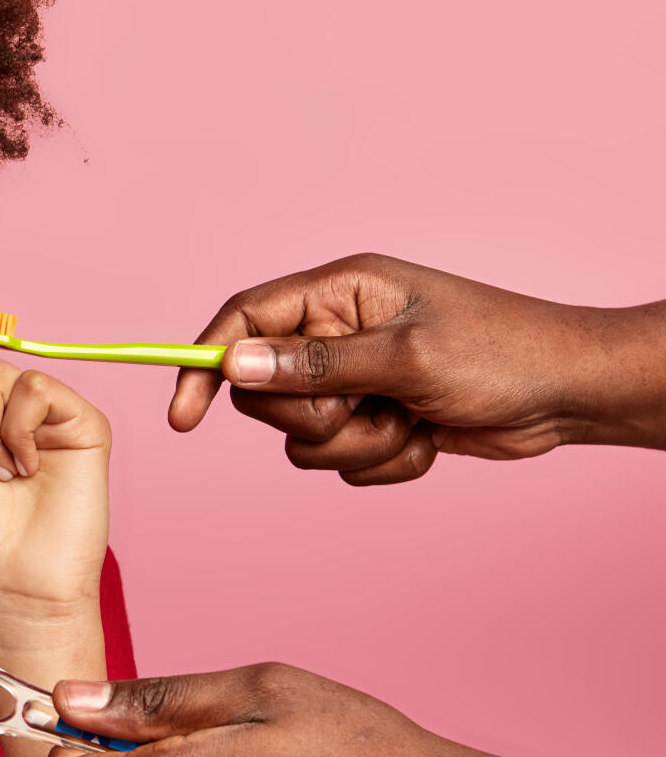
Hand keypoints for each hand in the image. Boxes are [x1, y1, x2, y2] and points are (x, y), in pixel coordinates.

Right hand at [167, 252, 635, 483]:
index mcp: (338, 294)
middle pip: (265, 391)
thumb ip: (315, 364)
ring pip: (302, 438)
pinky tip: (427, 440)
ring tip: (409, 423)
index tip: (186, 416)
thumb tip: (234, 364)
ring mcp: (355, 380)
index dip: (206, 363)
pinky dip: (382, 462)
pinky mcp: (374, 420)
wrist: (569, 396)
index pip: (244, 320)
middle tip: (367, 406)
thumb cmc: (502, 355)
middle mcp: (337, 334)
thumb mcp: (405, 358)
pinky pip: (340, 462)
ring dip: (355, 446)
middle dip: (314, 416)